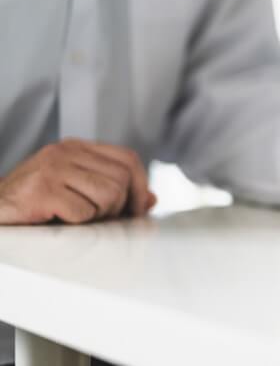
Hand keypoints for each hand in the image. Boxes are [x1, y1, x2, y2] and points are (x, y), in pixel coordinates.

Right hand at [0, 139, 156, 224]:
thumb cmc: (34, 206)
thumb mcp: (76, 191)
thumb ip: (113, 191)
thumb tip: (151, 200)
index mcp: (76, 147)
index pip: (128, 158)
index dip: (141, 185)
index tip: (138, 209)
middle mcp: (65, 151)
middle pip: (122, 178)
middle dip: (120, 206)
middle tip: (102, 220)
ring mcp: (53, 169)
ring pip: (109, 195)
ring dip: (99, 216)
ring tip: (77, 219)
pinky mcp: (43, 190)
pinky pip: (84, 213)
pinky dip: (78, 224)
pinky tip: (58, 222)